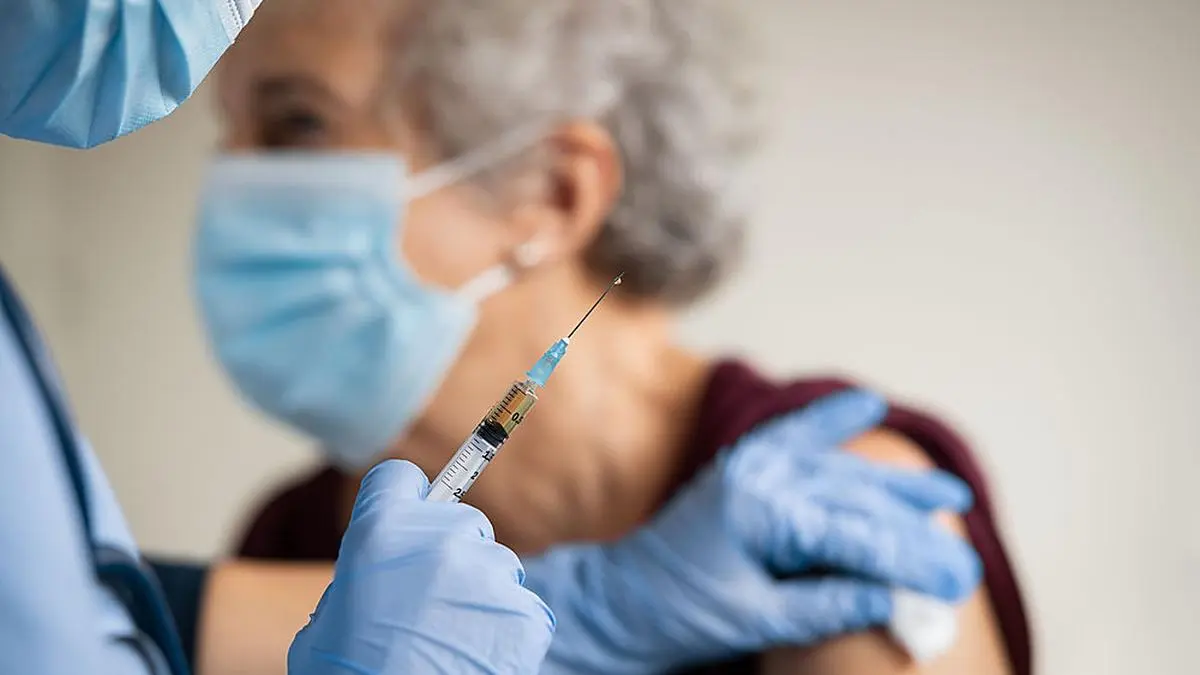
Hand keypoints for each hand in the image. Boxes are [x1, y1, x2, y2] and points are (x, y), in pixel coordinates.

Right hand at [288, 460, 554, 674]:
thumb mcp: (328, 618)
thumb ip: (362, 573)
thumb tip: (385, 565)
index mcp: (380, 533)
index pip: (400, 478)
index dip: (402, 500)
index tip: (408, 519)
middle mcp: (440, 540)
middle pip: (460, 520)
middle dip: (449, 553)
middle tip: (428, 600)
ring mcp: (487, 574)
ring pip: (495, 562)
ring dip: (480, 590)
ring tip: (452, 635)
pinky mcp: (523, 611)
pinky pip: (521, 605)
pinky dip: (506, 627)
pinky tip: (478, 653)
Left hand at [523, 390, 980, 673]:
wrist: (617, 600)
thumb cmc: (677, 613)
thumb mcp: (756, 620)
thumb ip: (827, 605)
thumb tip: (896, 599)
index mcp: (762, 510)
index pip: (858, 534)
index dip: (912, 558)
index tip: (959, 579)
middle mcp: (761, 474)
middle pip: (859, 499)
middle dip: (915, 531)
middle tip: (965, 562)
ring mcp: (752, 464)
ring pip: (840, 471)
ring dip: (894, 486)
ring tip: (950, 493)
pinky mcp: (745, 467)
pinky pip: (796, 436)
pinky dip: (831, 423)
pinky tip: (865, 406)